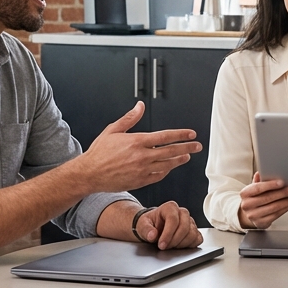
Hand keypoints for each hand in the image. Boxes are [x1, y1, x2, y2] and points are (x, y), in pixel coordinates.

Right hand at [79, 102, 202, 191]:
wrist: (90, 174)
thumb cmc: (99, 152)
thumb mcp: (113, 130)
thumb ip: (130, 118)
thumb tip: (140, 106)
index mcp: (136, 141)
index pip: (165, 136)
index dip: (181, 135)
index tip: (191, 134)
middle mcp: (142, 156)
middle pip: (171, 151)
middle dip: (187, 147)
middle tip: (197, 145)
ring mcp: (142, 170)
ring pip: (167, 165)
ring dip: (179, 160)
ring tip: (187, 156)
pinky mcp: (140, 181)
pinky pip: (158, 175)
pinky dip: (166, 171)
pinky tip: (170, 167)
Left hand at [134, 201, 202, 249]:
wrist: (154, 227)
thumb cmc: (149, 224)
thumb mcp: (142, 225)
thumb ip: (146, 229)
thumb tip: (152, 235)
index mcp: (170, 207)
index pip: (173, 219)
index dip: (168, 234)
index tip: (161, 245)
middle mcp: (182, 213)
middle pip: (185, 227)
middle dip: (174, 240)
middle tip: (165, 247)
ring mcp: (190, 222)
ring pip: (192, 233)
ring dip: (181, 244)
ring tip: (171, 246)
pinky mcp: (194, 231)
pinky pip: (198, 239)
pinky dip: (190, 245)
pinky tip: (179, 246)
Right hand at [239, 172, 287, 229]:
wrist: (249, 214)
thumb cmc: (254, 198)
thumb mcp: (253, 188)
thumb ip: (258, 181)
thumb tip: (260, 172)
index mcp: (244, 193)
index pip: (258, 188)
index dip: (270, 185)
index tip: (282, 182)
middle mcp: (247, 205)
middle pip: (268, 198)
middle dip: (284, 193)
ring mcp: (253, 215)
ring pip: (274, 207)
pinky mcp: (261, 222)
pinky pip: (276, 215)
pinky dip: (285, 208)